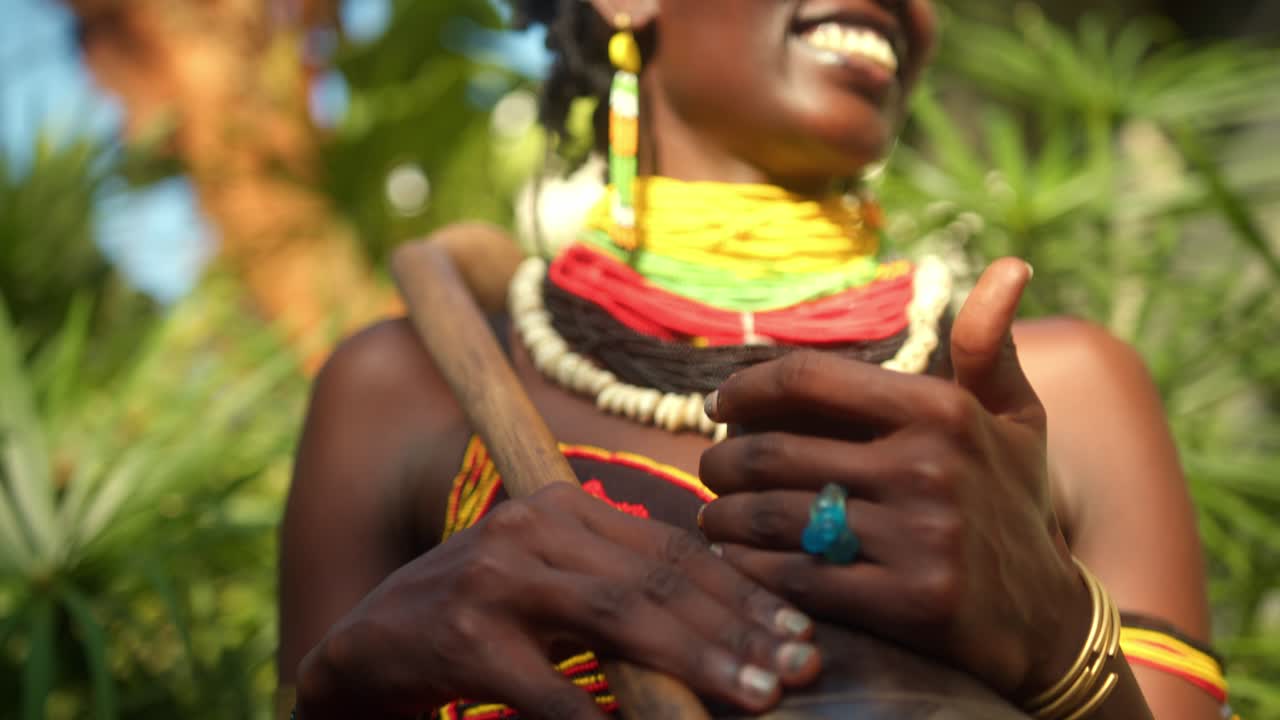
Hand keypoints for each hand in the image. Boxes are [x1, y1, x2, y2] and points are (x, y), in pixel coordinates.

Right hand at [296, 483, 820, 719]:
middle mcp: (531, 528)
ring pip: (617, 618)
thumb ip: (623, 586)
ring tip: (754, 696)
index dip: (740, 590)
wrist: (372, 644)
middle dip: (735, 627)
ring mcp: (494, 579)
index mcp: (562, 508)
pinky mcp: (466, 638)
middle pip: (654, 579)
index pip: (670, 547)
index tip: (798, 630)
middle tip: (796, 670)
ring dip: (695, 661)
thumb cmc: (483, 617)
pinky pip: (555, 691)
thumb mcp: (554, 584)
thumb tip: (729, 622)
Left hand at [697, 258, 1090, 697]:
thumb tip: (1011, 265)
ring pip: (775, 517)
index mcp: (942, 410)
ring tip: (713, 514)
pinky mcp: (909, 603)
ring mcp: (921, 537)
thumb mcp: (1017, 418)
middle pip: (775, 453)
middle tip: (707, 469)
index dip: (747, 387)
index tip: (719, 404)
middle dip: (722, 462)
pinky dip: (749, 566)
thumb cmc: (1010, 504)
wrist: (1047, 619)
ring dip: (724, 516)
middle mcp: (930, 467)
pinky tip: (736, 559)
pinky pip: (795, 576)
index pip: (809, 378)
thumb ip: (990, 346)